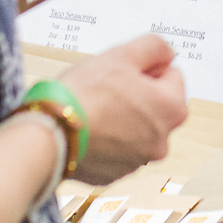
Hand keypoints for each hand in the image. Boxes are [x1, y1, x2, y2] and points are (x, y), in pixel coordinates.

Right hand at [58, 34, 188, 184]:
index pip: (172, 76)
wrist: (50, 134)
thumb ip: (154, 47)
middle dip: (139, 95)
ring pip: (137, 129)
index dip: (147, 68)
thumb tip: (167, 54)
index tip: (124, 72)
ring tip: (96, 109)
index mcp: (171, 109)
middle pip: (157, 105)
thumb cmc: (86, 94)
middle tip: (110, 88)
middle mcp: (162, 141)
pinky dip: (108, 139)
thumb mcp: (122, 54)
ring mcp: (137, 161)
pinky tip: (89, 129)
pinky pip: (117, 150)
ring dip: (124, 118)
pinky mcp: (114, 174)